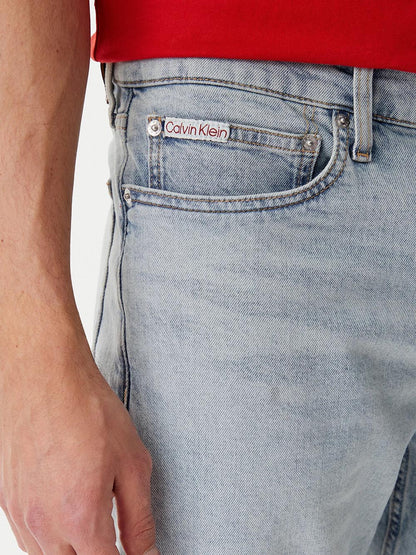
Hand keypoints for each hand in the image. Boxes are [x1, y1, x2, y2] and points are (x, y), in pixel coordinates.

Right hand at [0, 324, 158, 553]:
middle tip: (114, 535)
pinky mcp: (7, 499)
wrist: (46, 376)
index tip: (135, 552)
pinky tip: (65, 512)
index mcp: (81, 517)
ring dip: (73, 551)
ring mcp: (20, 513)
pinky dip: (50, 538)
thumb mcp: (132, 462)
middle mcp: (44, 523)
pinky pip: (28, 539)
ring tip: (92, 519)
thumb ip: (139, 518)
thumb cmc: (89, 410)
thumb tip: (146, 553)